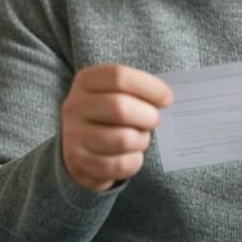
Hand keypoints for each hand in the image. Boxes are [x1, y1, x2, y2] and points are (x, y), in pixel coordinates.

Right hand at [62, 64, 172, 191]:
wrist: (81, 144)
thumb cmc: (111, 113)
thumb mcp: (118, 92)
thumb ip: (139, 90)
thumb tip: (167, 99)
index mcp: (86, 80)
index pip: (119, 77)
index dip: (149, 87)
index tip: (167, 99)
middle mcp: (75, 106)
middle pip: (119, 107)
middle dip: (147, 116)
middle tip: (155, 121)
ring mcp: (74, 135)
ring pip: (121, 139)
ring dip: (141, 140)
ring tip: (142, 138)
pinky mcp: (79, 162)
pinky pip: (117, 164)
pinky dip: (133, 161)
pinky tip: (133, 154)